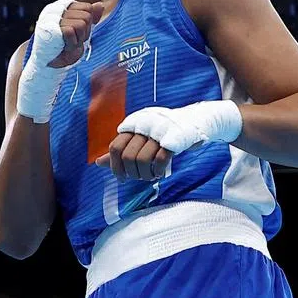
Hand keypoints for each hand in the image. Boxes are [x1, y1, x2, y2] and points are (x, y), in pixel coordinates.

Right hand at [17, 0, 102, 123]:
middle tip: (71, 42)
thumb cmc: (64, 49)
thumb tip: (100, 5)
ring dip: (78, 39)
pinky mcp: (50, 27)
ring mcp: (52, 17)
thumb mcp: (81, 32)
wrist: (47, 67)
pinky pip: (72, 31)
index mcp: (63, 7)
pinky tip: (64, 48)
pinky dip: (72, 43)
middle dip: (84, 33)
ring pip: (82, 23)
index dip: (87, 25)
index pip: (88, 8)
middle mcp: (56, 9)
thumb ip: (90, 18)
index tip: (76, 35)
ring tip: (67, 45)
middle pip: (87, 16)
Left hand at [96, 102, 242, 174]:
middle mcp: (143, 124)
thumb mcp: (141, 137)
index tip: (123, 177)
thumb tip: (97, 163)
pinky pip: (159, 160)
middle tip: (142, 177)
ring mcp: (158, 131)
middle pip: (127, 156)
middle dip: (133, 173)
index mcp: (133, 123)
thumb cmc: (167, 131)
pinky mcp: (174, 139)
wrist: (200, 120)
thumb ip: (121, 149)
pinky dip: (158, 170)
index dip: (116, 166)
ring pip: (141, 160)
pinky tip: (161, 172)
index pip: (115, 147)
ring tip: (153, 175)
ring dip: (146, 174)